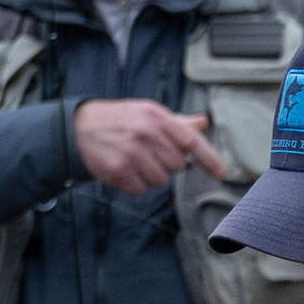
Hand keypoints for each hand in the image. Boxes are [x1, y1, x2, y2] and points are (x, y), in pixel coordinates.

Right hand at [70, 98, 228, 194]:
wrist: (81, 125)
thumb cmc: (121, 119)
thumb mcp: (149, 113)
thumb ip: (178, 122)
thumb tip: (203, 123)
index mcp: (157, 116)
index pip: (191, 140)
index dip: (209, 158)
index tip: (221, 173)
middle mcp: (146, 133)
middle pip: (177, 166)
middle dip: (167, 164)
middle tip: (149, 153)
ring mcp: (132, 153)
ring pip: (160, 181)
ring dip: (150, 176)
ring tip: (135, 160)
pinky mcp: (118, 170)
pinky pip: (141, 190)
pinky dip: (135, 185)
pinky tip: (125, 170)